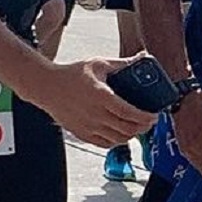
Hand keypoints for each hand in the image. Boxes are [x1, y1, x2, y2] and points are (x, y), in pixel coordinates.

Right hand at [26, 57, 156, 146]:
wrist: (46, 87)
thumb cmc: (72, 74)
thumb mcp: (98, 64)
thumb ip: (121, 64)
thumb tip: (141, 57)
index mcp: (101, 96)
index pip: (129, 112)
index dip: (145, 117)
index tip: (154, 116)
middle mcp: (95, 114)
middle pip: (127, 128)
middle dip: (143, 127)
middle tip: (149, 121)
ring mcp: (88, 126)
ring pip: (118, 139)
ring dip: (131, 135)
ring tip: (137, 127)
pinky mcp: (81, 134)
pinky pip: (105, 144)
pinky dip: (117, 141)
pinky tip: (121, 133)